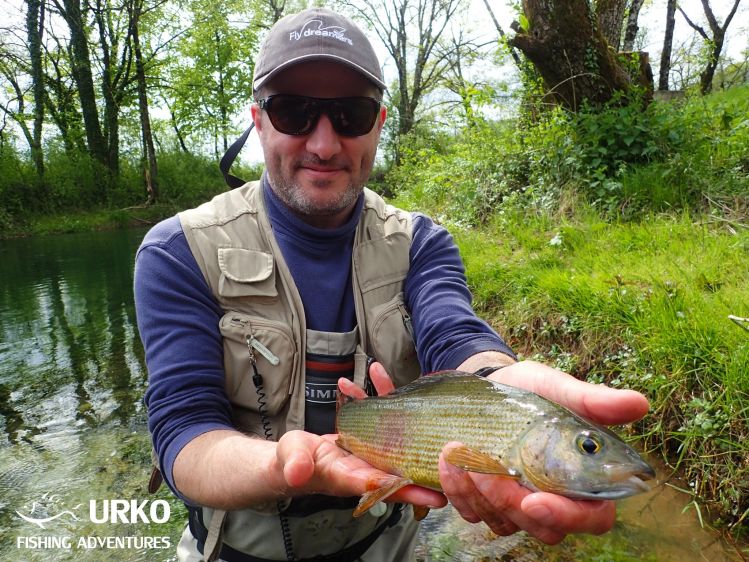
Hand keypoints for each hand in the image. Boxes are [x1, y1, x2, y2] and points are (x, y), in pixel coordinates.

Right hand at [277, 365, 444, 509]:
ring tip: (429, 403)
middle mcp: (365, 466)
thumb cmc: (290, 462)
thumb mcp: (289, 461)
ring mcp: (369, 450)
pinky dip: (380, 394)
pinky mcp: (367, 435)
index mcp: (347, 478)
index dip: (405, 486)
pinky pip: (379, 413)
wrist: (293, 456)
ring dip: (407, 416)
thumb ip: (294, 464)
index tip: (431, 493)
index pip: (379, 485)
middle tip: (456, 463)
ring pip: (396, 435)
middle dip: (427, 464)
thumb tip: (297, 471)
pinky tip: (376, 371)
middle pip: (401, 467)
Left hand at [440, 359, 648, 543]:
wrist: (487, 387)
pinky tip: (446, 461)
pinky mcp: (486, 502)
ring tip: (457, 453)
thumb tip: (639, 403)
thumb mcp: (555, 388)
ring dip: (477, 495)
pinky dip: (455, 491)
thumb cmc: (530, 391)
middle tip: (485, 470)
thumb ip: (591, 401)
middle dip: (509, 503)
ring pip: (503, 524)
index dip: (566, 516)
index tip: (535, 498)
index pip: (591, 517)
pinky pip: (472, 513)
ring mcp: (517, 505)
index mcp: (583, 479)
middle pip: (543, 529)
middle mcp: (553, 499)